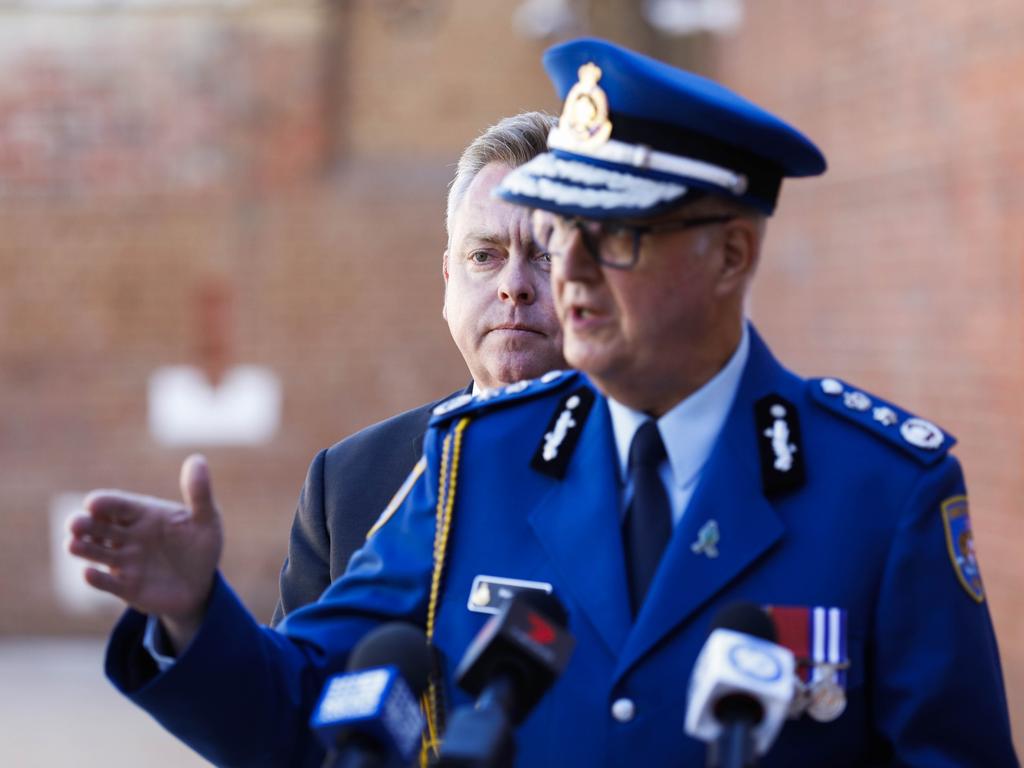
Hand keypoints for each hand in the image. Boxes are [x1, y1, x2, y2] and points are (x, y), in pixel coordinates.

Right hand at [67, 454, 223, 651]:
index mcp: (144, 515)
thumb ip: (199, 493)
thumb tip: (197, 459)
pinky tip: (88, 573)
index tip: (93, 502)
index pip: (119, 505)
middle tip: (75, 523)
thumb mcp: (206, 519)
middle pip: (99, 527)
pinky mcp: (125, 587)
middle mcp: (127, 536)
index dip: (105, 503)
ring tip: (72, 544)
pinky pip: (107, 583)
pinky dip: (96, 579)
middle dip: (84, 524)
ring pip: (96, 552)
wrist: (201, 585)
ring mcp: (124, 562)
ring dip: (83, 548)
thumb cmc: (201, 546)